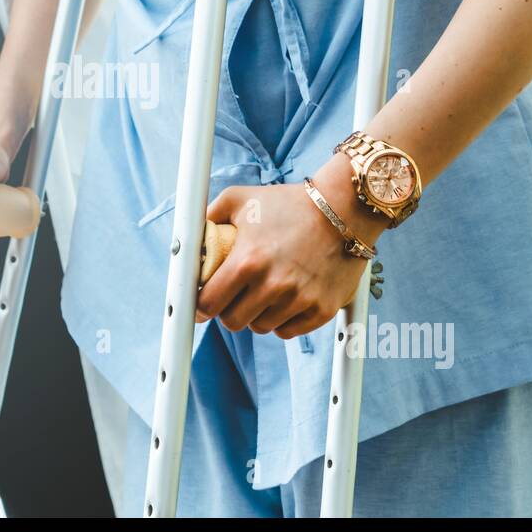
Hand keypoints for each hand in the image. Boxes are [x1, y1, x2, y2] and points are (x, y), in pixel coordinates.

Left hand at [198, 157, 385, 338]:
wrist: (343, 209)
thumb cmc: (288, 203)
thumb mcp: (241, 199)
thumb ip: (209, 217)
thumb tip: (188, 236)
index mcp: (247, 261)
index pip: (208, 304)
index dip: (201, 306)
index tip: (203, 302)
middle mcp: (273, 284)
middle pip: (232, 322)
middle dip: (228, 311)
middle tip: (234, 297)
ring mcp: (299, 300)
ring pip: (261, 328)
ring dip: (256, 315)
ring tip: (263, 292)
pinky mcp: (321, 310)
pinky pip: (287, 331)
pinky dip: (282, 321)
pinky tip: (283, 300)